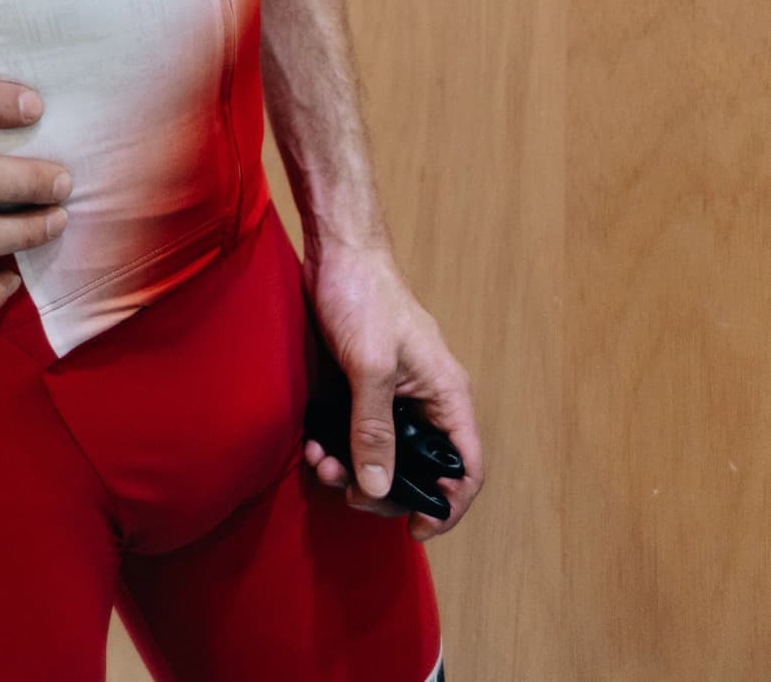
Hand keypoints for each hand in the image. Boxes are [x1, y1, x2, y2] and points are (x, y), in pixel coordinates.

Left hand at [301, 238, 483, 541]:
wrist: (335, 249)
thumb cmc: (363, 296)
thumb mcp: (370, 366)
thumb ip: (375, 429)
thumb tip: (378, 488)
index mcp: (446, 395)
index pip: (465, 468)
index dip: (447, 505)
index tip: (415, 529)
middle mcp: (425, 401)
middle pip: (418, 470)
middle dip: (382, 489)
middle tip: (347, 491)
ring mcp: (393, 395)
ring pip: (382, 455)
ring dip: (352, 470)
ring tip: (320, 463)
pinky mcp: (362, 387)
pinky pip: (356, 434)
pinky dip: (337, 447)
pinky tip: (313, 445)